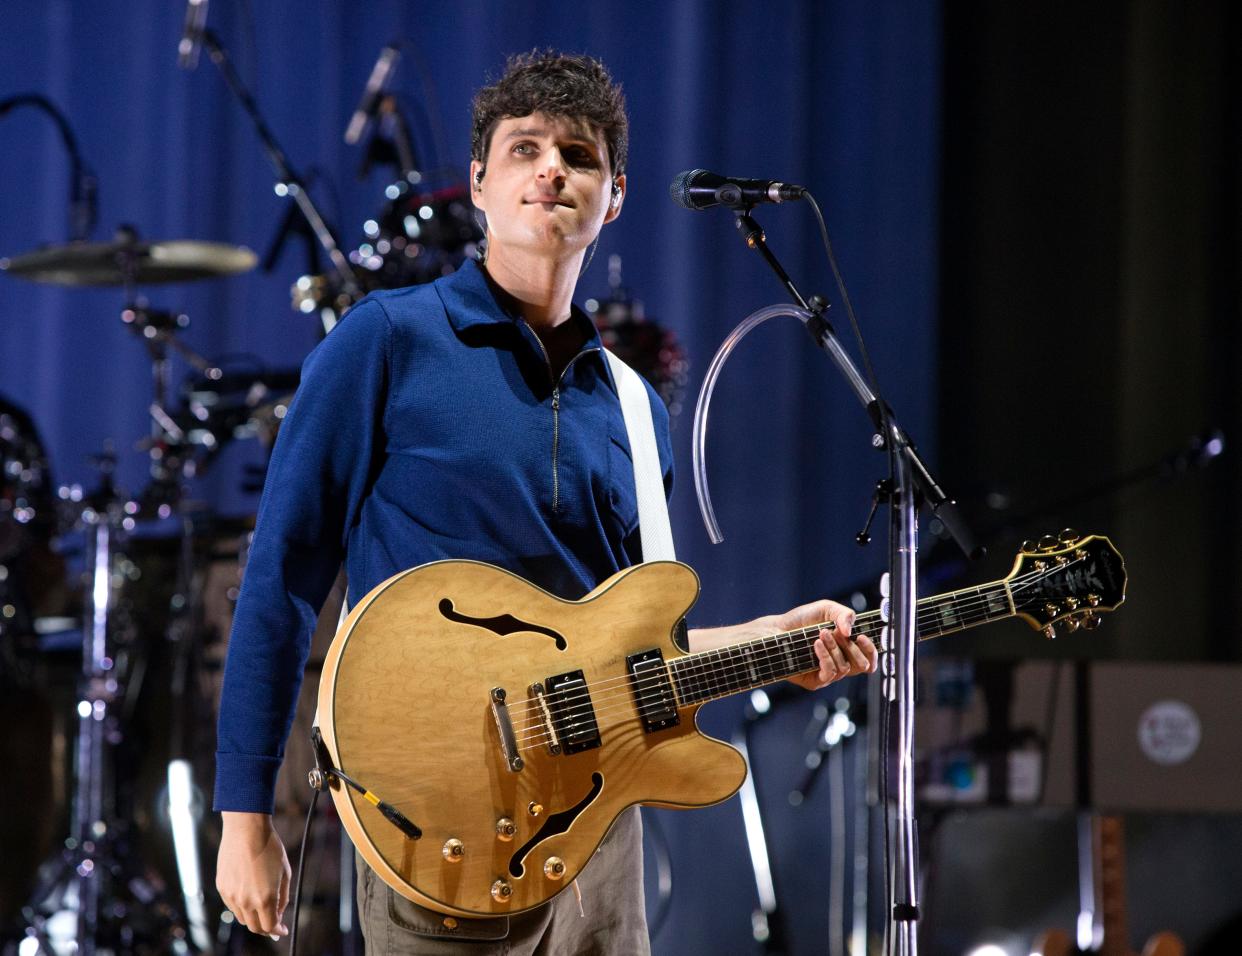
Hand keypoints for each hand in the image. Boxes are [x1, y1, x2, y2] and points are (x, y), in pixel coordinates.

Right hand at [216, 811, 290, 938]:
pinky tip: (249, 894)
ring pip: (242, 918)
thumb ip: (282, 898)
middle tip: (273, 922)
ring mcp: (231, 896)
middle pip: (255, 927)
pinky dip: (242, 906)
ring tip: (262, 905)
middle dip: (266, 927)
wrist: (246, 830)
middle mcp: (246, 901)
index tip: (282, 930)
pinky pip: (232, 905)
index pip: (269, 927)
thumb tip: (279, 915)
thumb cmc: (269, 848)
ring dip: (253, 917)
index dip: (277, 931)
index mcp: (264, 898)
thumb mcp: (285, 872)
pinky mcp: (222, 888)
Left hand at [761, 598, 877, 690]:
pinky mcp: (815, 681)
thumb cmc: (802, 620)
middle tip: (838, 633)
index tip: (862, 636)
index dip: (871, 651)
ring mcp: (829, 673)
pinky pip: (829, 673)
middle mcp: (841, 662)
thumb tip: (851, 633)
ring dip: (835, 648)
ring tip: (821, 634)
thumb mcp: (826, 609)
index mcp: (848, 648)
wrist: (778, 629)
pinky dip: (825, 657)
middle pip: (862, 666)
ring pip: (844, 668)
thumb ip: (844, 614)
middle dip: (852, 648)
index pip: (870, 658)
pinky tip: (816, 644)